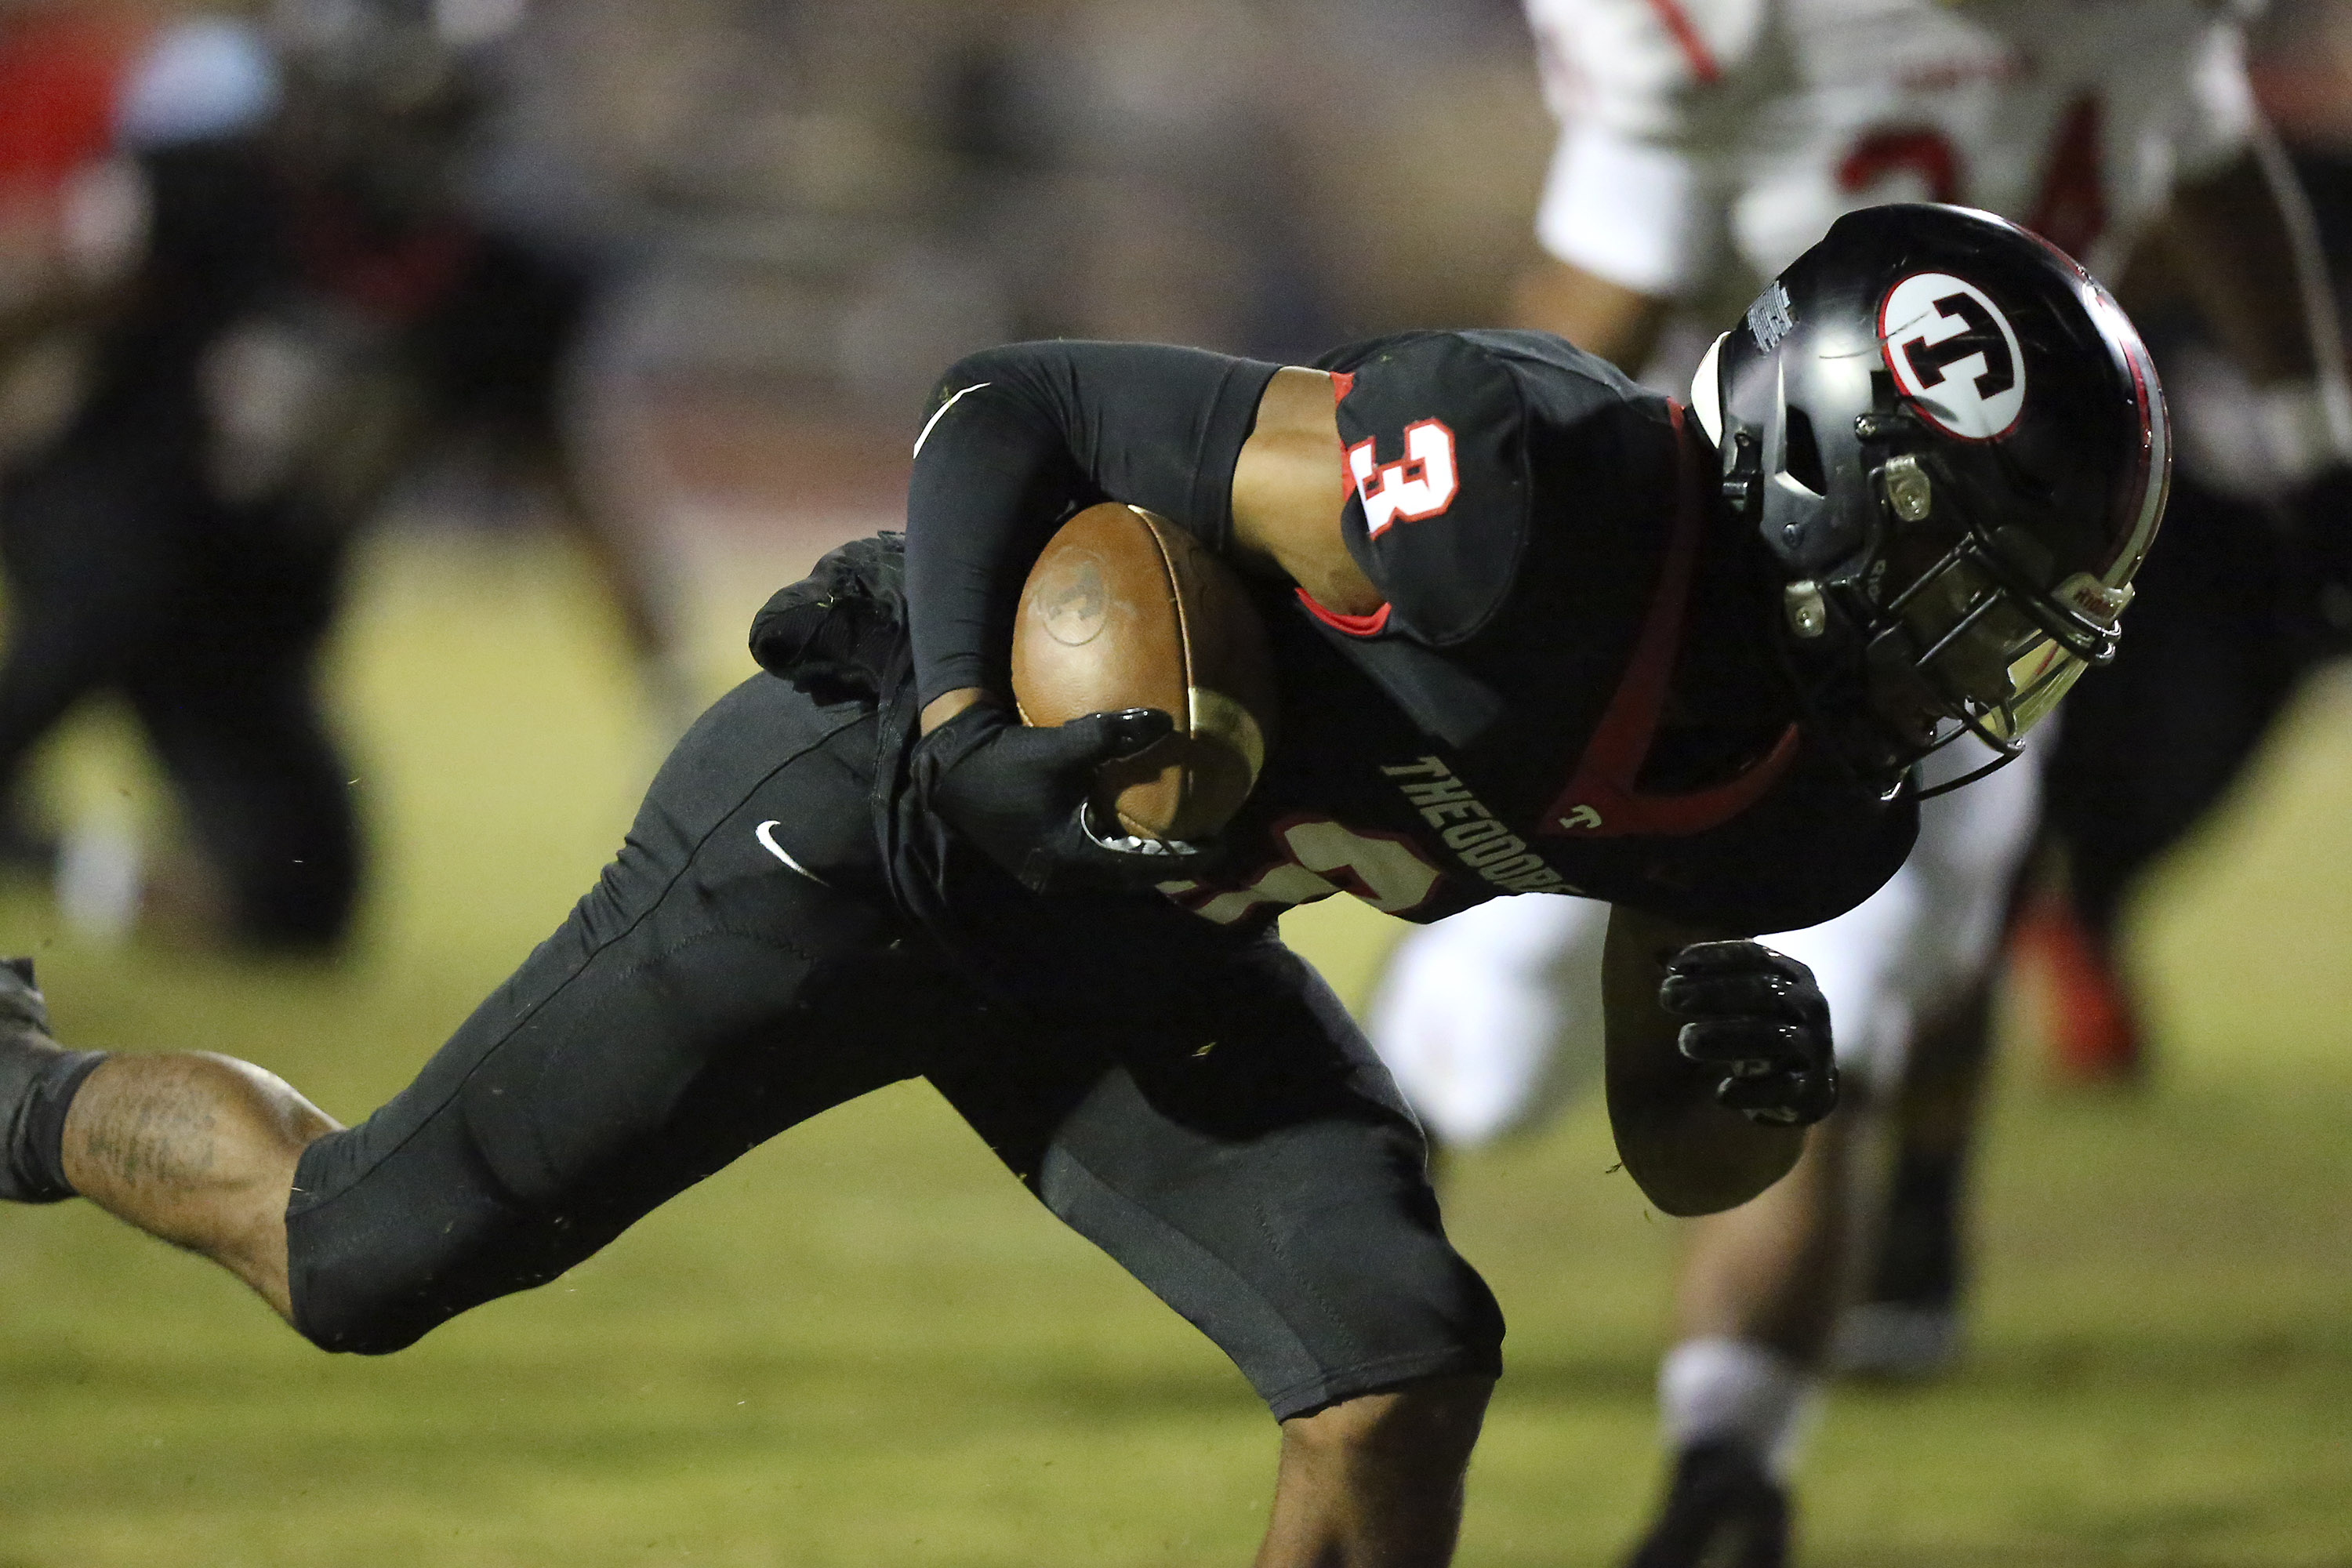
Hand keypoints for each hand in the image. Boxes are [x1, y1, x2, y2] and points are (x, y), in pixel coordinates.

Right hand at [914, 701, 1210, 894]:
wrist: (950, 769)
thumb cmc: (1006, 762)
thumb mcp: (1062, 746)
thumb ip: (1113, 736)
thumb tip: (1165, 722)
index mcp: (1073, 859)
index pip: (1144, 867)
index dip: (1187, 859)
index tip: (1221, 845)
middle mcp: (1065, 876)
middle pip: (1133, 877)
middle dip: (1172, 862)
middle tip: (1209, 841)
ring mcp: (1051, 872)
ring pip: (1113, 871)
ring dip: (1146, 857)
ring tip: (1182, 836)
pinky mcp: (1043, 859)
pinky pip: (1095, 860)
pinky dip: (1121, 847)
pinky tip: (1136, 824)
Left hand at [1658, 940, 1837, 1126]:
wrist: (1801, 1084)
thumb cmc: (1757, 1026)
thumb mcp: (1739, 995)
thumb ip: (1706, 974)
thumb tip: (1656, 953)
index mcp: (1792, 975)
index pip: (1755, 956)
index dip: (1714, 957)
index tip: (1673, 966)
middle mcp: (1809, 1006)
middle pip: (1761, 991)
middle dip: (1711, 992)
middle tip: (1667, 997)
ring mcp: (1814, 1047)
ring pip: (1771, 1037)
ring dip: (1724, 1037)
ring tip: (1686, 1042)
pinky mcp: (1811, 1089)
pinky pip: (1782, 1089)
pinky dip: (1750, 1091)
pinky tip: (1720, 1094)